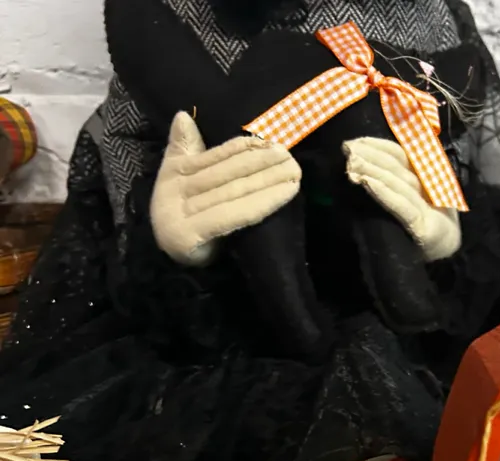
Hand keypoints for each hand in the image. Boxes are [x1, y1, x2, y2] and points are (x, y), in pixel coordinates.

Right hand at [151, 111, 301, 266]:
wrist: (173, 271)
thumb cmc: (187, 226)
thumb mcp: (181, 184)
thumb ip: (185, 150)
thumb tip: (184, 116)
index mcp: (172, 175)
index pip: (215, 157)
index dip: (244, 148)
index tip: (271, 142)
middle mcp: (173, 193)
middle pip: (227, 174)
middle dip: (261, 163)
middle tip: (290, 155)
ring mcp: (181, 215)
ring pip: (234, 192)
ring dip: (268, 180)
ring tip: (294, 172)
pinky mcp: (191, 235)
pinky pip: (233, 215)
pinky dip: (262, 203)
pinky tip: (286, 194)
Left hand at [343, 137, 461, 262]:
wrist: (445, 258)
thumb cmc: (421, 229)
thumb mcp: (407, 202)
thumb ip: (394, 182)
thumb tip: (361, 162)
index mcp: (423, 178)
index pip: (400, 155)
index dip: (379, 146)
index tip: (355, 142)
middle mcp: (426, 188)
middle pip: (396, 167)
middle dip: (371, 156)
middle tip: (347, 150)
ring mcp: (427, 208)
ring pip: (397, 183)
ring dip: (373, 171)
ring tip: (352, 163)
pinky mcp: (423, 227)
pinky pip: (401, 206)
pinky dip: (384, 193)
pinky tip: (366, 183)